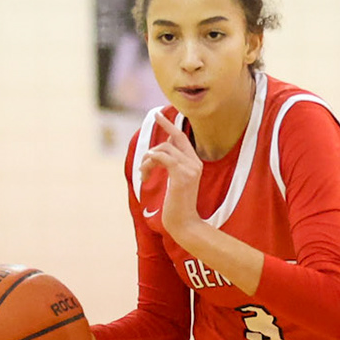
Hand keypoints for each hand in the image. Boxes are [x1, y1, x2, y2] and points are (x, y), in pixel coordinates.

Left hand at [136, 111, 203, 238]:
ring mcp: (190, 168)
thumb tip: (161, 150)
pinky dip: (149, 162)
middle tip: (143, 158)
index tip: (157, 115)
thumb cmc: (178, 206)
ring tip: (144, 174)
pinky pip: (162, 157)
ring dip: (148, 160)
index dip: (169, 126)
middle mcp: (195, 163)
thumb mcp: (176, 182)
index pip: (181, 138)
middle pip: (172, 140)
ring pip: (163, 148)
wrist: (185, 224)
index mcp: (195, 163)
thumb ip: (172, 164)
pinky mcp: (181, 175)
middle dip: (155, 142)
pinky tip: (144, 173)